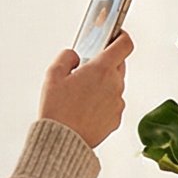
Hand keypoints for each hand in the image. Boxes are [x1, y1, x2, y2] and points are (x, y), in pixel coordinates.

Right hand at [42, 30, 132, 147]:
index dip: (122, 37)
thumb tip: (75, 56)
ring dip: (104, 85)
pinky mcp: (117, 119)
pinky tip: (86, 109)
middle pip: (119, 65)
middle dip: (106, 64)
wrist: (63, 141)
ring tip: (81, 95)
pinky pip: (113, 104)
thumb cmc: (57, 110)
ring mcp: (118, 103)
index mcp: (101, 69)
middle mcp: (115, 84)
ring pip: (115, 86)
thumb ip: (67, 57)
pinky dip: (103, 103)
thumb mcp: (53, 75)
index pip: (125, 45)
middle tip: (86, 70)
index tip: (116, 35)